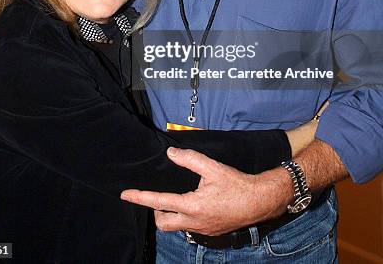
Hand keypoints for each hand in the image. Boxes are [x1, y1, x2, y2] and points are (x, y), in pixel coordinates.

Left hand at [121, 147, 292, 234]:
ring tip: (173, 199)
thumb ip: (190, 159)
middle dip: (155, 211)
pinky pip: (190, 228)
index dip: (140, 198)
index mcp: (192, 206)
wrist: (259, 201)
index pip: (158, 202)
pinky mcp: (211, 231)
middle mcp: (194, 222)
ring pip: (176, 226)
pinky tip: (192, 205)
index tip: (125, 195)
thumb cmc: (237, 184)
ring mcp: (202, 229)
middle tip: (157, 196)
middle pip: (163, 223)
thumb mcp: (212, 168)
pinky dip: (185, 217)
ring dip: (170, 215)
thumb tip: (170, 154)